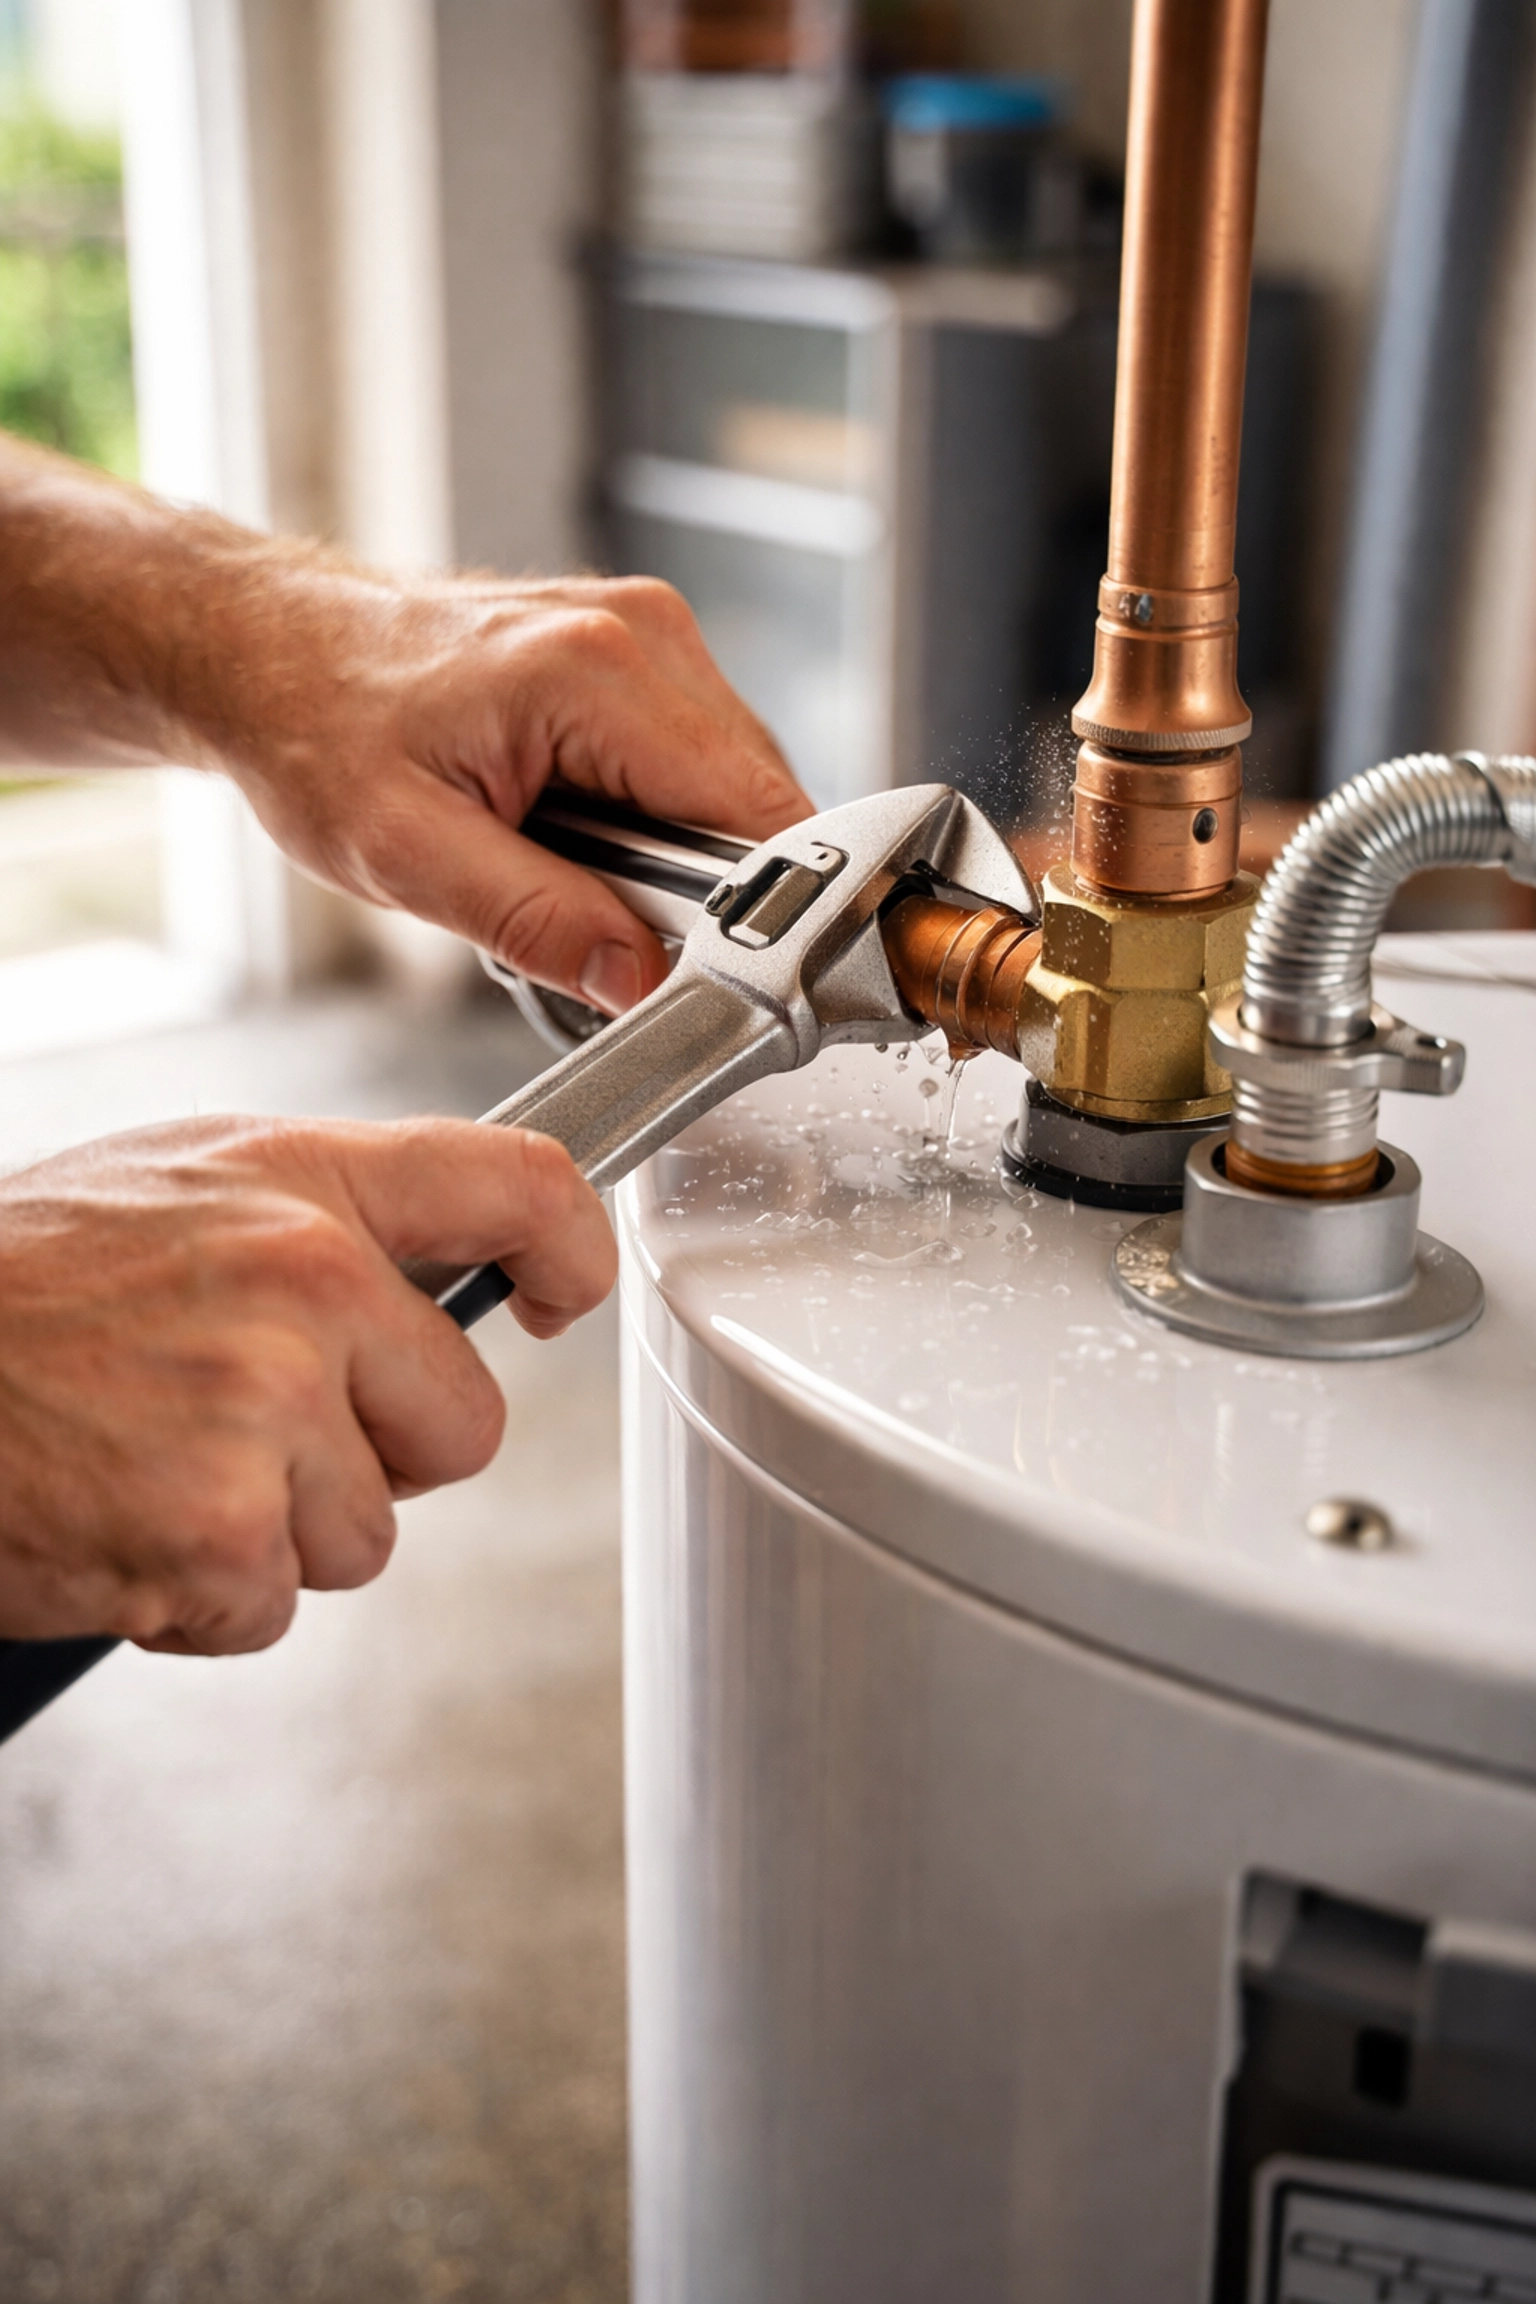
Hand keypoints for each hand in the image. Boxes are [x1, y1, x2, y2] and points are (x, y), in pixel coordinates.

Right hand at [0, 1115, 613, 1652]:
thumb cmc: (14, 1286)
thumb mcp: (180, 1189)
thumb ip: (324, 1220)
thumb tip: (450, 1270)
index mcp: (306, 1181)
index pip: (522, 1185)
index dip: (575, 1251)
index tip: (559, 1297)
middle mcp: (306, 1281)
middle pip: (467, 1421)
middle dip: (378, 1452)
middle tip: (247, 1425)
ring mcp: (265, 1408)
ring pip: (370, 1532)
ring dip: (276, 1531)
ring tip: (157, 1462)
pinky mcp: (218, 1531)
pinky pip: (276, 1605)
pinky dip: (204, 1597)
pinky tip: (124, 1523)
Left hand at [223, 573, 811, 1015]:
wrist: (262, 648)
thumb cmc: (311, 728)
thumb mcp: (407, 856)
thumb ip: (536, 923)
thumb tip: (642, 981)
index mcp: (595, 671)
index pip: (756, 810)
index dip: (764, 906)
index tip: (729, 971)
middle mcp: (639, 631)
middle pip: (761, 797)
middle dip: (719, 885)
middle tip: (622, 930)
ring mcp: (642, 629)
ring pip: (737, 780)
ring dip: (691, 851)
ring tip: (588, 871)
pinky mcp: (634, 646)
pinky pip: (699, 754)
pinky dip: (666, 813)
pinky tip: (591, 832)